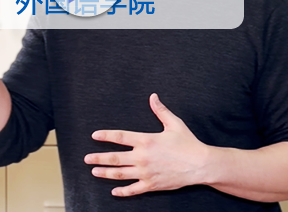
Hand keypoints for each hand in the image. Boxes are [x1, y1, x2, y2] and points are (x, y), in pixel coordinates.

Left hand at [84, 93, 210, 196]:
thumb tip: (153, 97)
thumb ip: (160, 110)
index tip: (94, 136)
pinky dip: (123, 191)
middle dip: (99, 158)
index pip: (120, 137)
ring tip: (94, 172)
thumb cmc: (187, 143)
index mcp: (146, 140)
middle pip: (115, 158)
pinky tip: (114, 191)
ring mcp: (146, 173)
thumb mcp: (174, 123)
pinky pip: (133, 190)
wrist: (201, 165)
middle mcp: (142, 157)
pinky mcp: (152, 185)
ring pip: (120, 174)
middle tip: (86, 159)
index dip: (106, 136)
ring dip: (105, 173)